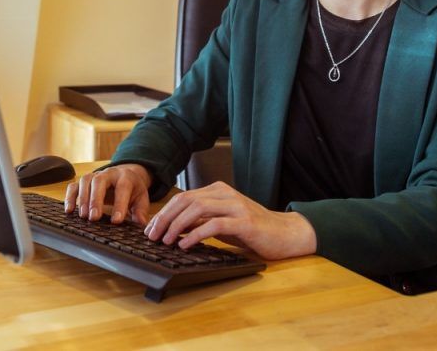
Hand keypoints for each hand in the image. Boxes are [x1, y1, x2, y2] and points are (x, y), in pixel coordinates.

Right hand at [64, 163, 151, 224]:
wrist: (126, 174)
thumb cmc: (132, 189)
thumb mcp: (141, 198)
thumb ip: (141, 210)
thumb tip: (141, 223)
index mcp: (125, 177)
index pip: (122, 188)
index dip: (119, 204)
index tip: (116, 221)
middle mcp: (108, 174)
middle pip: (99, 182)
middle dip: (95, 200)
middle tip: (94, 218)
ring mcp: (95, 176)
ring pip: (85, 181)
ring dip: (82, 199)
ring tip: (83, 216)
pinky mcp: (84, 182)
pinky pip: (74, 186)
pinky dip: (70, 197)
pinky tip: (69, 211)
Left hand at [144, 181, 316, 260]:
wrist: (285, 233)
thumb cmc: (252, 230)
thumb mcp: (222, 222)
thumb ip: (201, 221)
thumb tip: (173, 228)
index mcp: (217, 191)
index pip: (183, 197)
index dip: (164, 213)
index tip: (151, 229)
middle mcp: (225, 194)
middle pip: (186, 201)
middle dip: (165, 218)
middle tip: (152, 236)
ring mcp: (235, 206)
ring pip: (197, 209)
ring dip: (177, 226)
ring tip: (166, 242)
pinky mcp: (244, 221)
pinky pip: (214, 225)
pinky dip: (196, 234)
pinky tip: (186, 245)